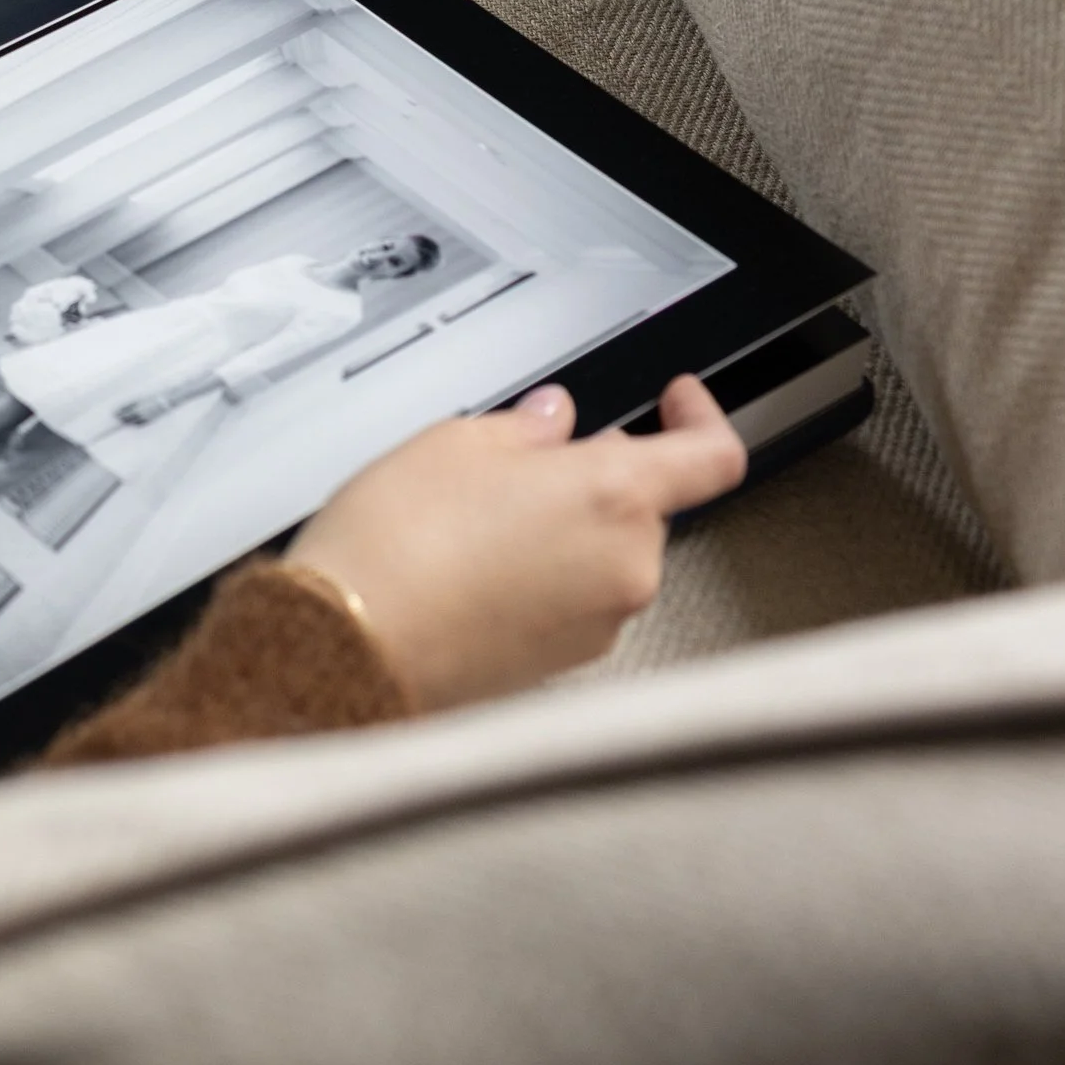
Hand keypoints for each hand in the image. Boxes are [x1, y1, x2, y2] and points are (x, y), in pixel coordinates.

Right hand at [289, 377, 747, 714]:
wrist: (352, 647)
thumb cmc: (400, 548)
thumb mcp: (456, 441)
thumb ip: (526, 427)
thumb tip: (550, 424)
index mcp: (615, 498)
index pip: (712, 455)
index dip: (701, 418)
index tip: (676, 401)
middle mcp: (625, 568)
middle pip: (644, 507)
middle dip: (594, 477)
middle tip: (526, 459)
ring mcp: (599, 623)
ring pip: (605, 555)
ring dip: (564, 529)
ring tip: (479, 519)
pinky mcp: (565, 663)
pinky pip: (574, 601)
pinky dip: (542, 577)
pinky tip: (474, 565)